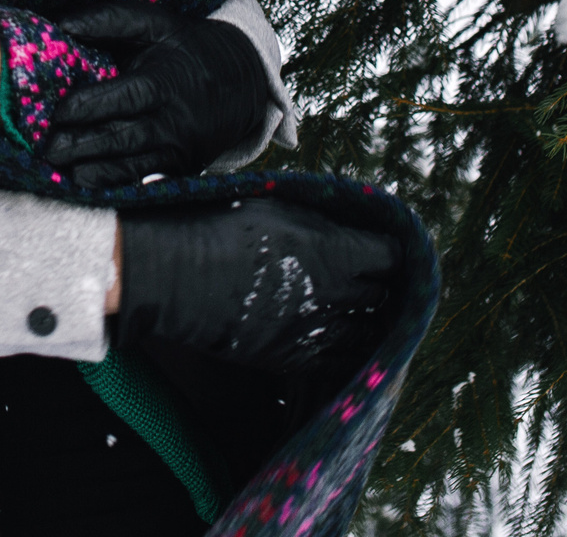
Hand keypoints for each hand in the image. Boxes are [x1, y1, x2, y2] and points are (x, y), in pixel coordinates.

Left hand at [42, 5, 271, 186]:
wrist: (243, 81)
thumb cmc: (189, 47)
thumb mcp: (157, 23)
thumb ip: (110, 20)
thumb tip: (62, 24)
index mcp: (167, 81)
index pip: (126, 97)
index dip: (91, 106)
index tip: (59, 112)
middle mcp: (176, 120)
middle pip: (124, 138)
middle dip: (84, 146)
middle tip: (48, 151)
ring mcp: (181, 149)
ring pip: (132, 165)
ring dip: (95, 170)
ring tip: (60, 170)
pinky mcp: (183, 168)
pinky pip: (145, 179)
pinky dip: (115, 184)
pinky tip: (87, 182)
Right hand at [116, 199, 398, 372]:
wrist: (176, 274)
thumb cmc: (220, 226)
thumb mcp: (276, 204)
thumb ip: (320, 218)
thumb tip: (346, 222)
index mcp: (334, 250)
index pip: (390, 257)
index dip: (389, 251)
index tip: (381, 248)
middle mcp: (333, 293)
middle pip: (380, 295)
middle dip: (377, 284)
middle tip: (367, 277)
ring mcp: (314, 331)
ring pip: (365, 332)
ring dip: (365, 319)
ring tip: (355, 310)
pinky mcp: (292, 358)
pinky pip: (338, 361)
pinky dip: (345, 350)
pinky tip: (336, 338)